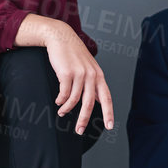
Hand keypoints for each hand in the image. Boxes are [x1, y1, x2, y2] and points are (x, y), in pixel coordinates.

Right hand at [34, 18, 114, 134]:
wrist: (60, 37)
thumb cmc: (73, 53)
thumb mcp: (88, 66)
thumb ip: (93, 83)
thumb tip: (96, 100)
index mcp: (98, 75)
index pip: (106, 97)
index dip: (109, 113)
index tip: (109, 126)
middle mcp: (91, 75)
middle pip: (89, 103)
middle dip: (84, 119)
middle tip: (79, 130)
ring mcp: (79, 74)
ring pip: (74, 100)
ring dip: (67, 109)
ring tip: (62, 111)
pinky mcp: (66, 73)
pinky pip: (64, 94)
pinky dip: (60, 100)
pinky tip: (58, 101)